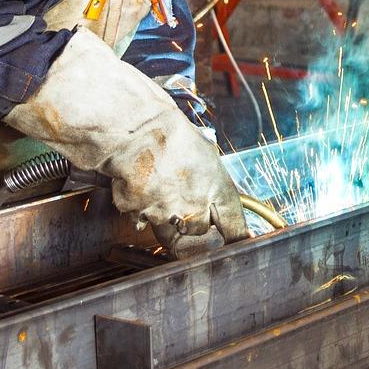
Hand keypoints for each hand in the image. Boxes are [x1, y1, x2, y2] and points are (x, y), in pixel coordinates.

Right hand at [5, 28, 248, 259]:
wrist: (131, 127)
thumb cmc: (165, 128)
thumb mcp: (200, 149)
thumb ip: (206, 176)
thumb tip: (206, 187)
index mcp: (216, 185)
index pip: (234, 223)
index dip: (236, 236)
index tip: (237, 242)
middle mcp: (194, 205)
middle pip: (199, 232)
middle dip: (192, 221)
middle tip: (181, 198)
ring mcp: (165, 212)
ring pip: (168, 229)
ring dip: (164, 215)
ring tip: (156, 185)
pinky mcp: (139, 213)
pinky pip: (140, 218)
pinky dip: (138, 207)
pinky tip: (137, 183)